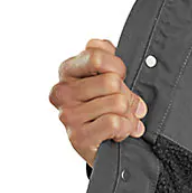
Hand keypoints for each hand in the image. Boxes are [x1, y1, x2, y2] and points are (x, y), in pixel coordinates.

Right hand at [49, 39, 147, 166]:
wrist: (106, 148)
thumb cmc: (107, 108)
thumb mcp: (108, 76)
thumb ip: (104, 55)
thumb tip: (101, 44)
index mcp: (68, 71)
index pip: (97, 56)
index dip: (118, 67)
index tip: (121, 77)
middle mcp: (62, 92)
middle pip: (112, 81)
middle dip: (127, 95)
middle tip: (124, 106)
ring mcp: (68, 115)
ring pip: (118, 102)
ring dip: (129, 115)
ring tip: (122, 120)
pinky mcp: (78, 137)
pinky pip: (115, 123)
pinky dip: (126, 129)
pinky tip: (118, 133)